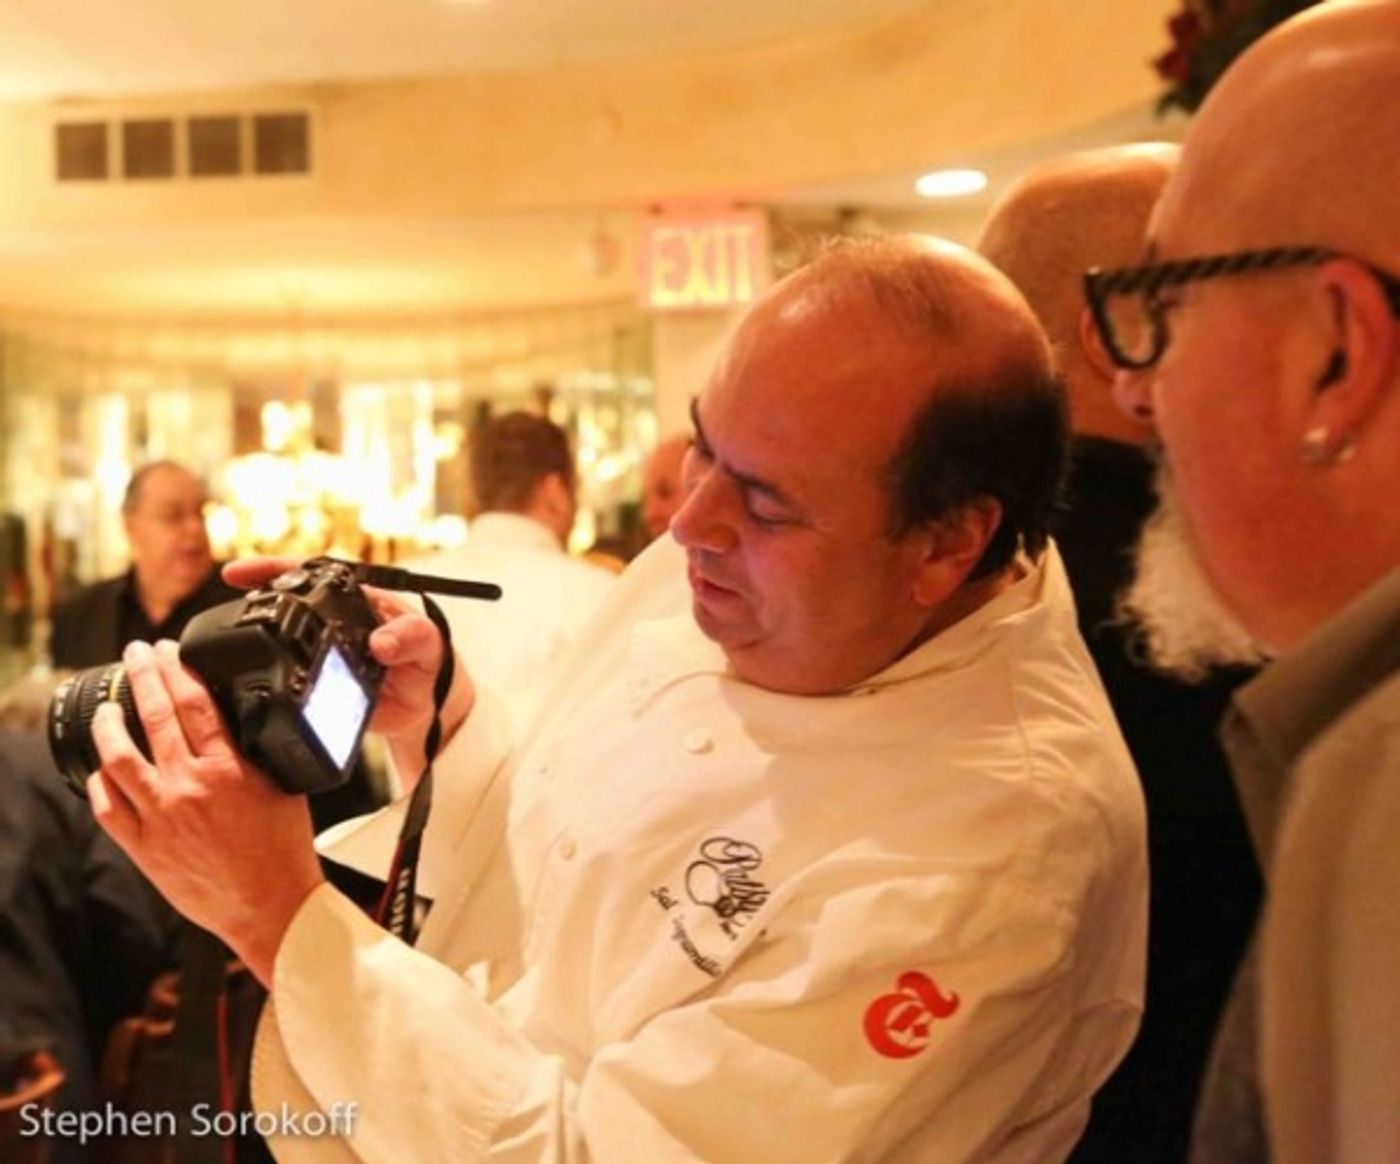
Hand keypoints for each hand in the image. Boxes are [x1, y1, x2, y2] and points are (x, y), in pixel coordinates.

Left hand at [90, 639, 324, 985]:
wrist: (270, 907)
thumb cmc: (284, 850)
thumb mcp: (282, 785)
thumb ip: (254, 751)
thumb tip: (235, 718)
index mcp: (228, 769)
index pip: (194, 702)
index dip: (177, 668)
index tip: (168, 649)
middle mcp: (189, 787)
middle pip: (155, 716)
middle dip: (143, 676)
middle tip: (136, 653)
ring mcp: (161, 817)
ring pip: (118, 758)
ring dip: (110, 725)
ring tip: (109, 708)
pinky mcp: (143, 847)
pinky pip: (107, 806)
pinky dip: (102, 781)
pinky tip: (104, 768)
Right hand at [222, 556, 476, 773]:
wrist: (427, 705)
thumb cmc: (430, 660)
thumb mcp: (429, 644)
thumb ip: (413, 636)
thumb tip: (383, 643)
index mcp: (358, 598)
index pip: (314, 573)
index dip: (276, 568)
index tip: (242, 572)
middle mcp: (335, 619)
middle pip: (286, 599)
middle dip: (253, 595)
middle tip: (225, 592)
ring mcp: (322, 649)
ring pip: (281, 635)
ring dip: (254, 634)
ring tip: (226, 634)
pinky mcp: (317, 681)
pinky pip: (287, 674)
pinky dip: (267, 674)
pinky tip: (246, 677)